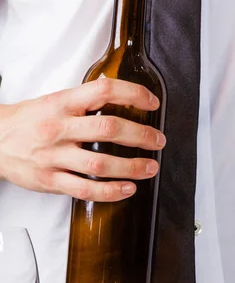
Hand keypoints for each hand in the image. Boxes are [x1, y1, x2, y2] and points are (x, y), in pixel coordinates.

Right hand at [0, 79, 165, 201]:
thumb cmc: (28, 119)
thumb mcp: (55, 99)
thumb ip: (84, 98)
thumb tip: (116, 92)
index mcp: (63, 102)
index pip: (104, 91)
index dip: (133, 94)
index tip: (151, 103)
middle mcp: (59, 127)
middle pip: (108, 129)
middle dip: (140, 135)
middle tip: (158, 140)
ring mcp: (54, 156)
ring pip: (99, 164)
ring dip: (131, 167)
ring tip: (150, 167)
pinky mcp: (50, 180)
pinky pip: (84, 189)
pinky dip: (110, 192)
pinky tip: (127, 189)